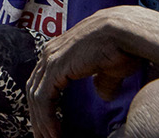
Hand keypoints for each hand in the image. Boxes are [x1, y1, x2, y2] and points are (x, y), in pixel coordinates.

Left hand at [28, 9, 145, 137]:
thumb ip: (102, 81)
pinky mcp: (56, 68)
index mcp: (58, 52)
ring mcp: (50, 59)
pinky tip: (52, 133)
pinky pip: (43, 98)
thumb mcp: (109, 68)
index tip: (47, 125)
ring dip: (40, 121)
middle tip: (41, 137)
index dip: (43, 105)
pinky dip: (46, 118)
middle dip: (37, 116)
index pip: (42, 82)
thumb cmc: (121, 46)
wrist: (124, 31)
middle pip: (34, 90)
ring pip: (36, 97)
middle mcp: (49, 54)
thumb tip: (102, 94)